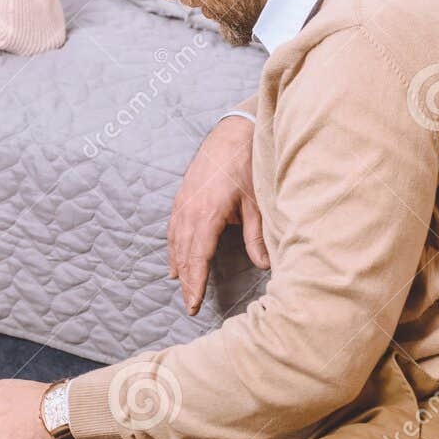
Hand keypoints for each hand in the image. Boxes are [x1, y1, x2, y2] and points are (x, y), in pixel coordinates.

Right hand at [169, 114, 269, 315]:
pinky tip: (176, 257)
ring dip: (178, 265)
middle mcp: (189, 211)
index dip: (195, 283)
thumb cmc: (247, 165)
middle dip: (186, 281)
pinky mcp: (182, 197)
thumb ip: (258, 235)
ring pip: (176, 242)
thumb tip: (264, 266)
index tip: (194, 304)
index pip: (198, 258)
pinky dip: (174, 247)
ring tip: (181, 285)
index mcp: (207, 214)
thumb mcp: (257, 202)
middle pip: (184, 255)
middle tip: (189, 305)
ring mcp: (182, 203)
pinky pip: (174, 229)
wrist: (232, 133)